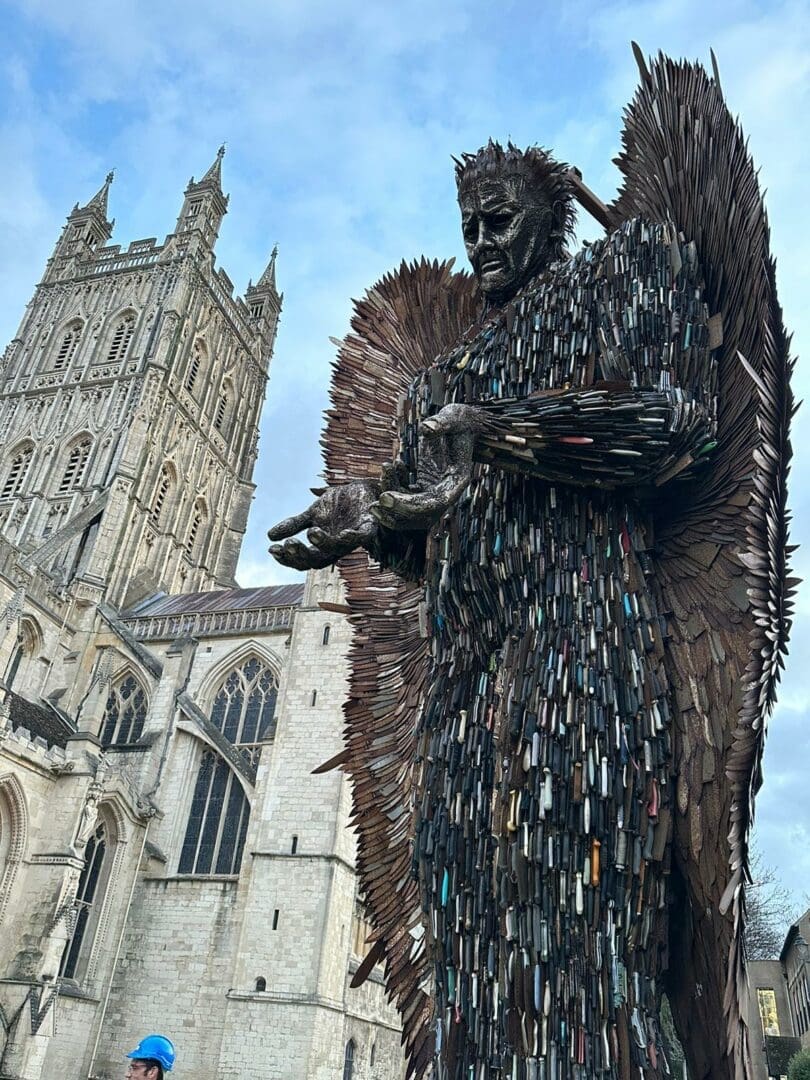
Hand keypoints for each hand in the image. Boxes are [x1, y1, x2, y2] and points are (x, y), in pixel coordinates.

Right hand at [268, 480, 379, 569]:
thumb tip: (269, 536)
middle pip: (318, 560)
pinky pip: (363, 536)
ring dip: (324, 543)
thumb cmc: (339, 504)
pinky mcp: (369, 526)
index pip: (303, 559)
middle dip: (301, 554)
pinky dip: (354, 537)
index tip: (272, 549)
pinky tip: (343, 534)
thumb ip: (295, 525)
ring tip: (312, 532)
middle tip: (288, 545)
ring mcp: (353, 538)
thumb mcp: (313, 513)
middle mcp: (337, 547)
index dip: (288, 558)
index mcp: (323, 547)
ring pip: (338, 548)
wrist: (362, 488)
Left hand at [369, 403, 489, 530]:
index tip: (386, 498)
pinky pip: (407, 496)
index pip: (435, 504)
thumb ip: (441, 423)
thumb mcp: (453, 418)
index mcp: (457, 481)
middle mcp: (446, 491)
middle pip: (423, 516)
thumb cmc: (459, 422)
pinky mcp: (424, 486)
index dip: (410, 505)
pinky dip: (395, 489)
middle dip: (397, 514)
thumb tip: (426, 428)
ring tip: (380, 483)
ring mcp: (434, 490)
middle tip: (375, 505)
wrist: (462, 426)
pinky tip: (390, 468)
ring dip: (392, 505)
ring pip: (412, 510)